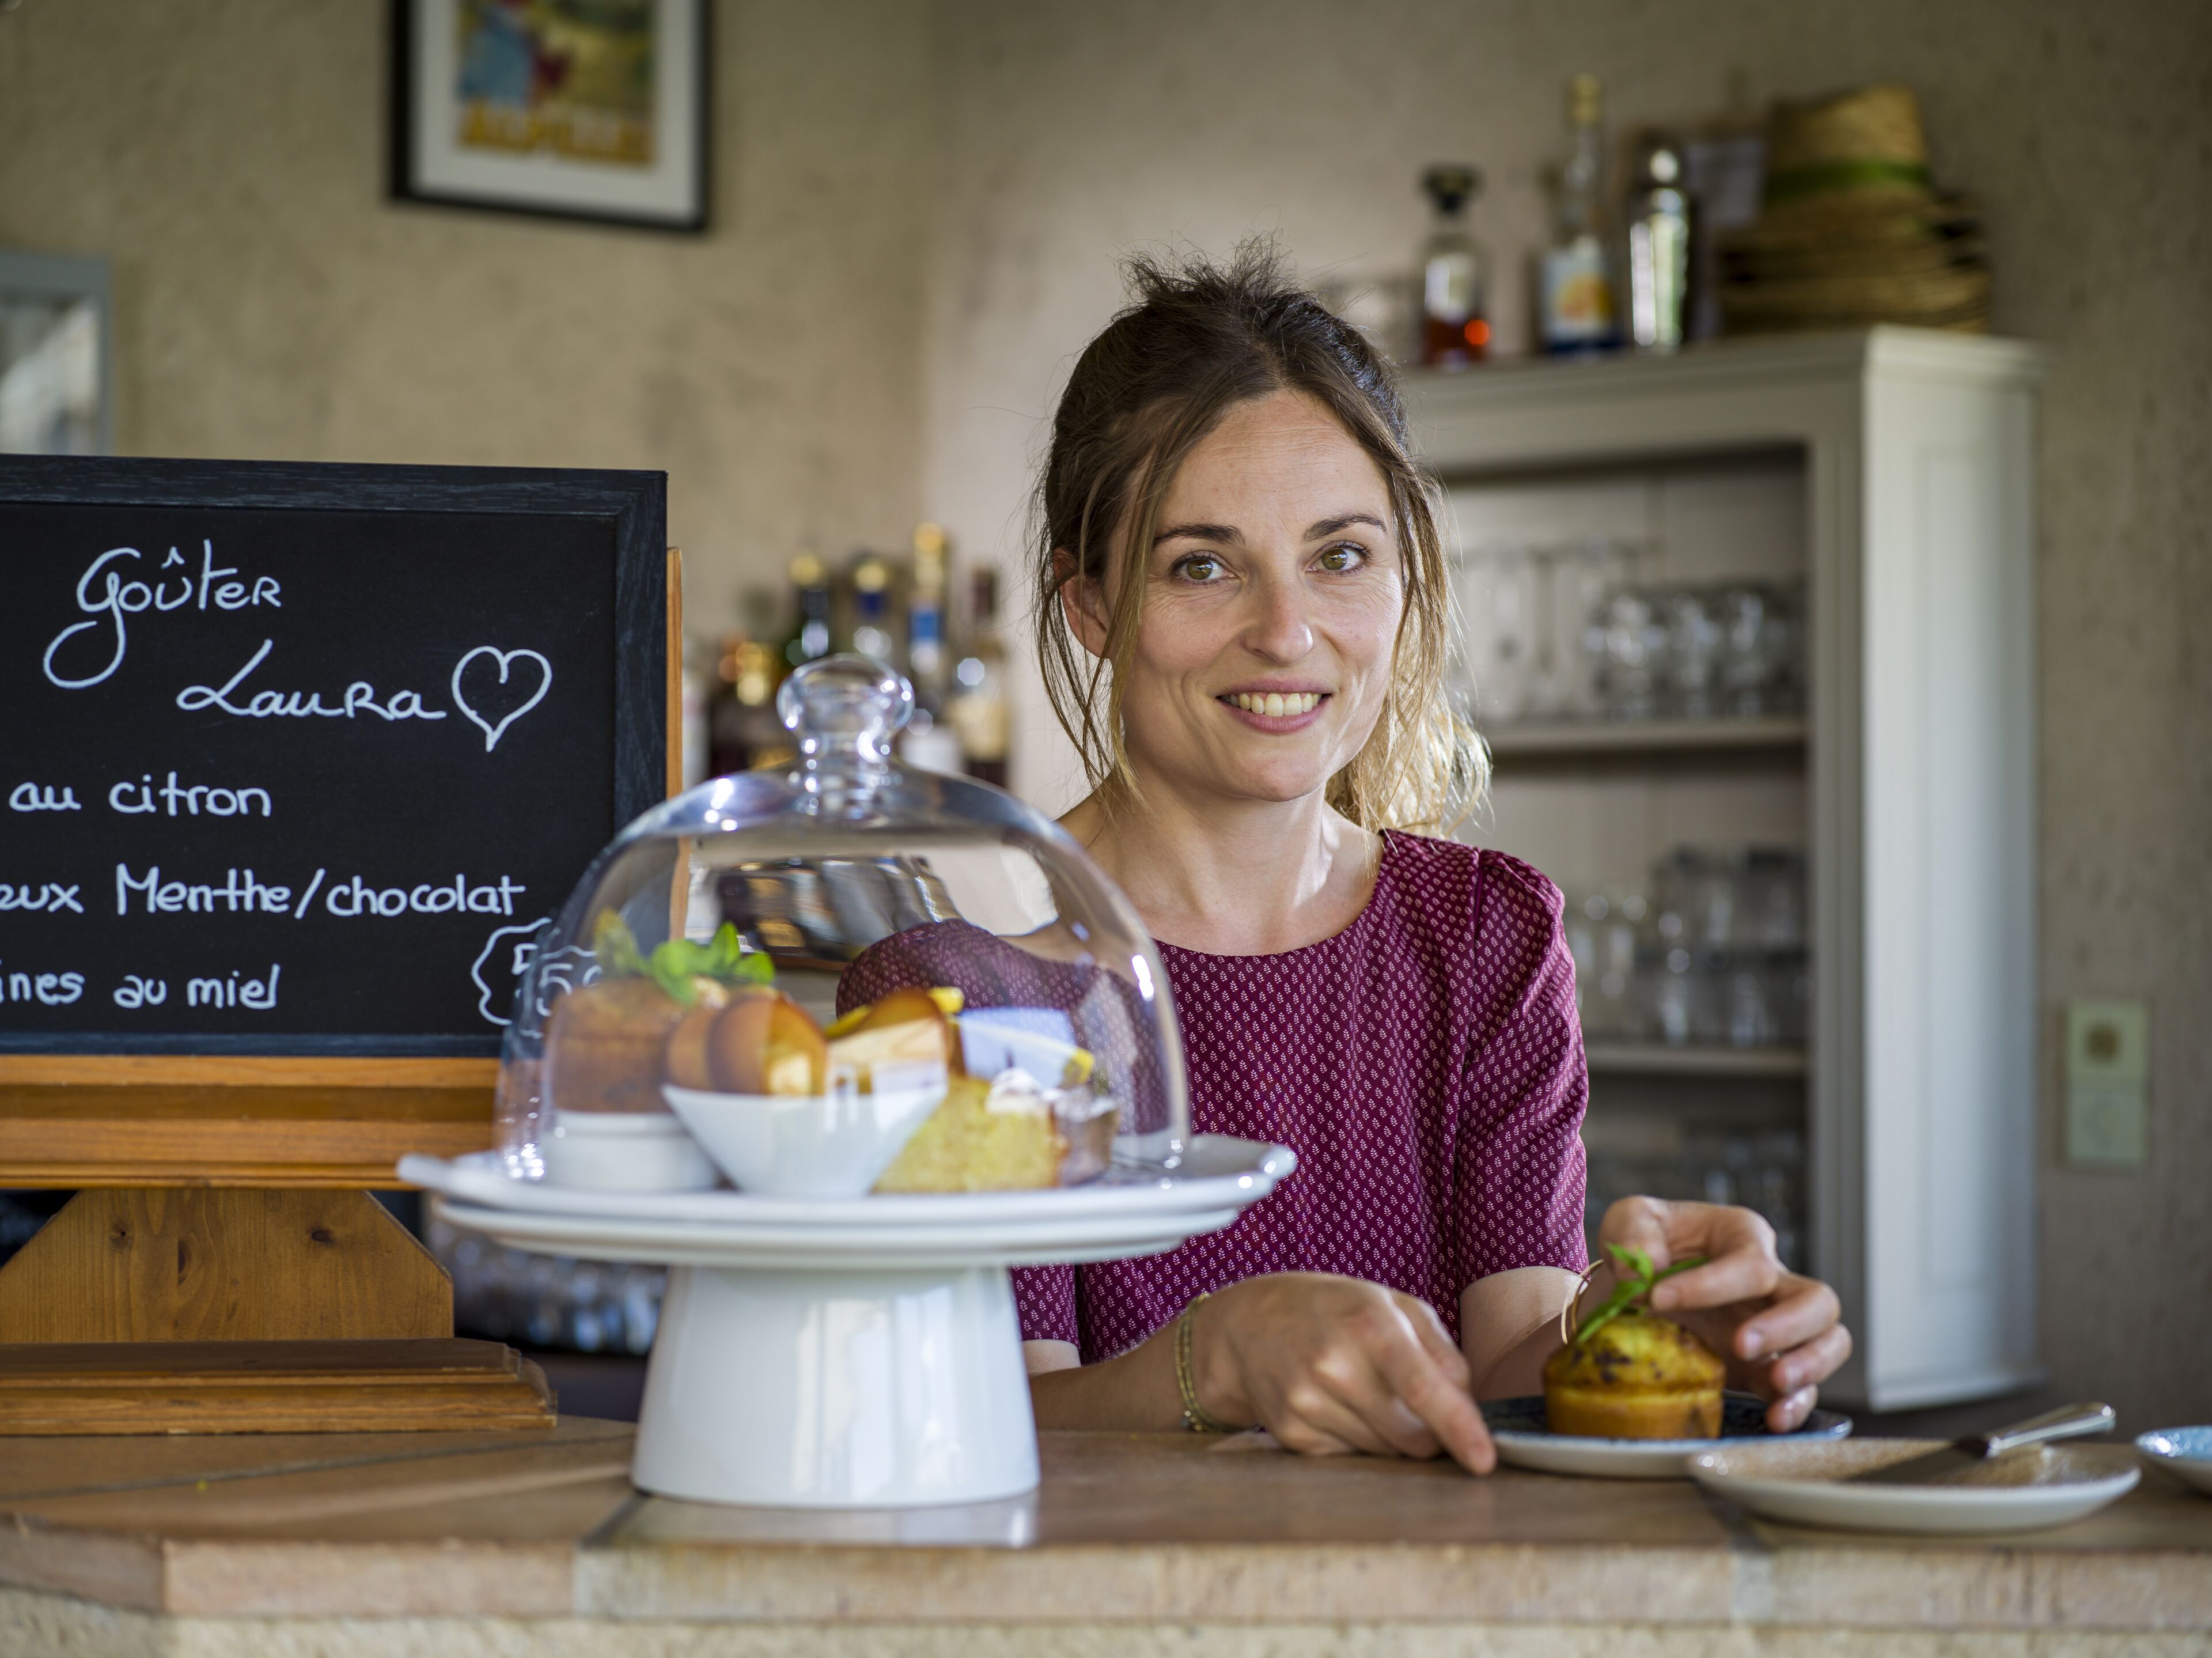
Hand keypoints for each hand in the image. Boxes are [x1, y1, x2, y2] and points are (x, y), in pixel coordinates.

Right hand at [1194, 1272, 1494, 1473]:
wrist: (1245, 1327)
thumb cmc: (1331, 1310)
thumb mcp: (1391, 1305)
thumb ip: (1440, 1350)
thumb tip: (1467, 1403)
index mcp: (1368, 1326)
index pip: (1423, 1389)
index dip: (1459, 1428)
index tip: (1485, 1460)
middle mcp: (1334, 1366)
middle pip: (1413, 1436)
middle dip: (1429, 1432)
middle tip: (1415, 1405)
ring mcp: (1308, 1404)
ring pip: (1385, 1454)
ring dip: (1393, 1437)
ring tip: (1366, 1395)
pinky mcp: (1293, 1436)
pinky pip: (1352, 1459)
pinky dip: (1359, 1442)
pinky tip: (1339, 1408)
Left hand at [1596, 1198, 1851, 1431]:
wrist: (1636, 1291)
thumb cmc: (1643, 1248)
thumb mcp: (1628, 1222)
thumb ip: (1633, 1231)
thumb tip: (1644, 1270)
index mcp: (1742, 1237)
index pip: (1748, 1260)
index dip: (1710, 1283)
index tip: (1659, 1299)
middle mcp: (1773, 1283)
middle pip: (1816, 1300)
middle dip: (1784, 1325)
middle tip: (1740, 1344)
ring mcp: (1778, 1328)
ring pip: (1830, 1342)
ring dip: (1810, 1365)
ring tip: (1775, 1382)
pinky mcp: (1769, 1367)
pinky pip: (1806, 1388)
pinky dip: (1797, 1405)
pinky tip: (1774, 1418)